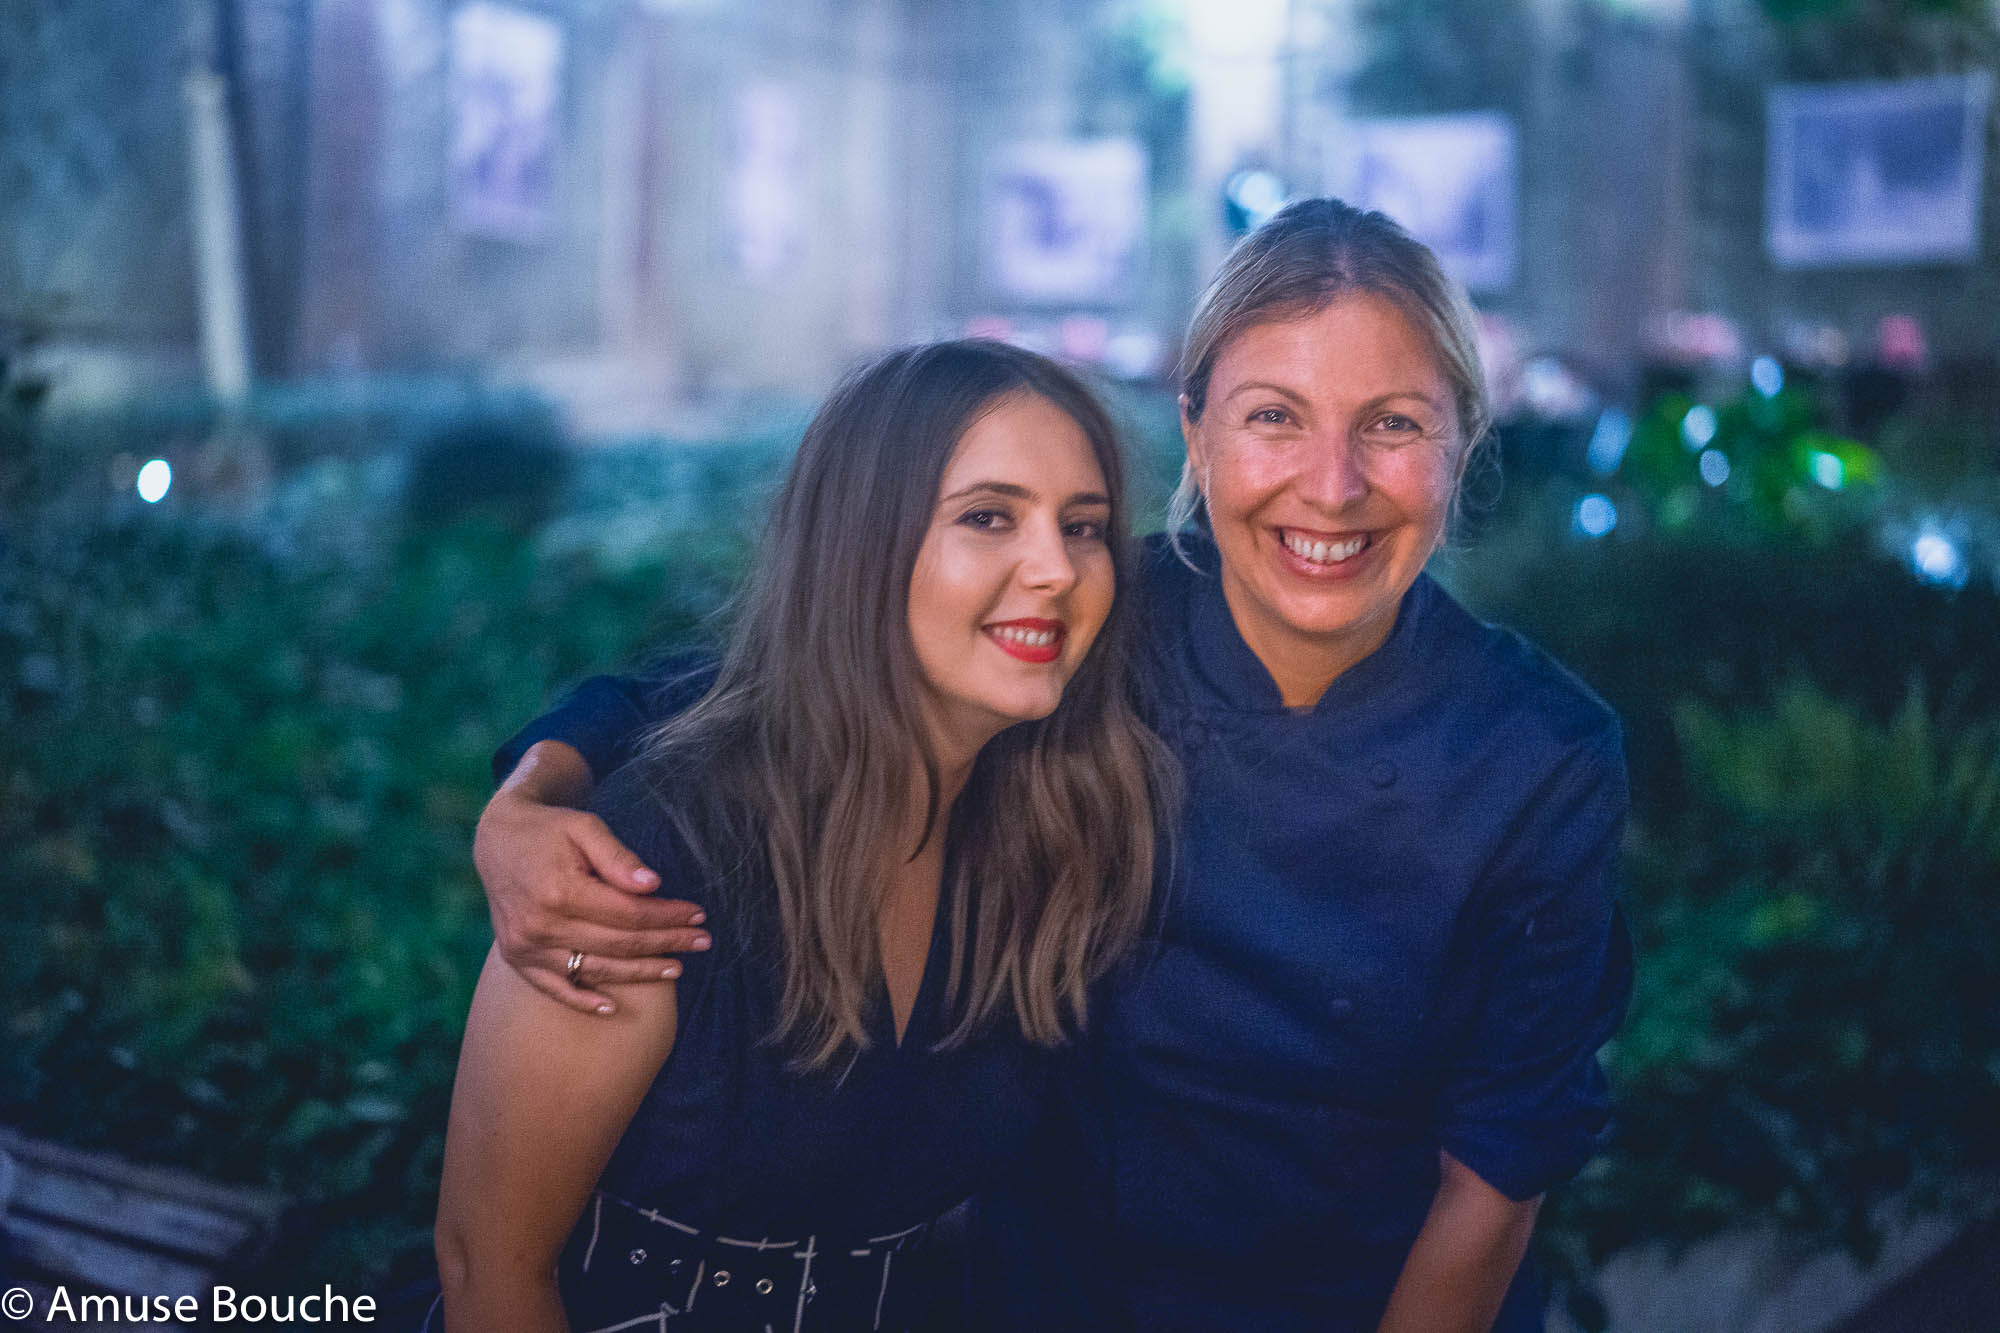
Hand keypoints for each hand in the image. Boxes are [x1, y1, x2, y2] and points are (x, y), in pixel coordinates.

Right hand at [474, 781, 710, 1015]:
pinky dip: (582, 1000)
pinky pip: (554, 988)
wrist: (498, 841)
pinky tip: (611, 1007)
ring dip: (639, 972)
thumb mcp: (586, 827)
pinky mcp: (518, 958)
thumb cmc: (550, 830)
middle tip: (702, 941)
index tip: (698, 914)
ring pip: (594, 968)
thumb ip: (618, 857)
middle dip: (666, 943)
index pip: (628, 914)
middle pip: (618, 944)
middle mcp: (541, 925)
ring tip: (677, 968)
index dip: (667, 916)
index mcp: (560, 891)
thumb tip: (653, 886)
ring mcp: (527, 947)